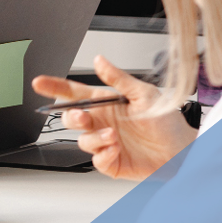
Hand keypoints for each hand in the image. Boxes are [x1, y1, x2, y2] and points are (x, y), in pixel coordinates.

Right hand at [32, 55, 195, 180]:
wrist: (182, 151)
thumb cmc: (166, 121)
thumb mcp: (144, 94)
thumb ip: (118, 79)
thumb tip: (100, 61)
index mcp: (106, 103)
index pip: (74, 93)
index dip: (55, 87)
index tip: (39, 83)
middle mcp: (102, 122)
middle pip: (70, 118)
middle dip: (71, 117)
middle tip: (83, 118)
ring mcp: (105, 143)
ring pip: (82, 140)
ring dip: (95, 138)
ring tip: (114, 136)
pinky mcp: (111, 161)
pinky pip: (96, 159)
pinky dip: (104, 154)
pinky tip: (116, 149)